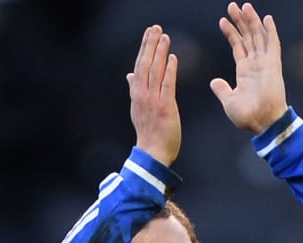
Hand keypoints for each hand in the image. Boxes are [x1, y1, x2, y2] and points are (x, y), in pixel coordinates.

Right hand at [128, 25, 180, 166]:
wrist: (152, 154)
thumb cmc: (149, 133)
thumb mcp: (138, 109)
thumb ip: (134, 90)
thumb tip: (129, 75)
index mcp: (136, 95)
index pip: (139, 67)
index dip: (144, 49)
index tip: (148, 34)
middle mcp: (142, 95)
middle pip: (145, 65)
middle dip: (150, 45)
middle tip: (155, 28)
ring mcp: (153, 101)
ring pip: (155, 72)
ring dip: (159, 53)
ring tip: (164, 36)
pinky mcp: (165, 107)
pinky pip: (167, 85)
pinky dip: (169, 71)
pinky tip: (172, 58)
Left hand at [210, 3, 287, 133]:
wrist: (262, 122)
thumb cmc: (247, 116)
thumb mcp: (229, 101)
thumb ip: (222, 89)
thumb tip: (214, 81)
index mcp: (245, 71)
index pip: (238, 46)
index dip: (231, 33)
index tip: (222, 21)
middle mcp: (256, 64)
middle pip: (248, 37)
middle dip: (240, 21)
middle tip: (232, 6)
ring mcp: (265, 63)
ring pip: (258, 36)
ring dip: (251, 21)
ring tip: (244, 6)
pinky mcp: (273, 65)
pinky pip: (272, 44)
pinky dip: (270, 31)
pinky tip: (267, 18)